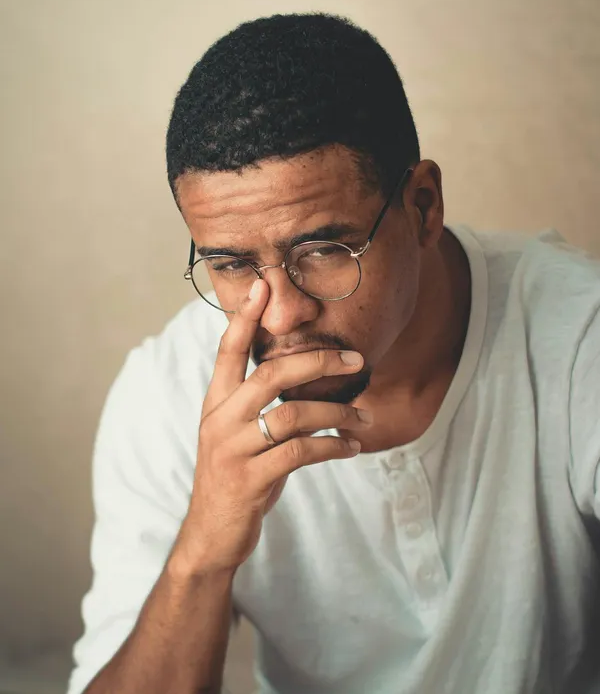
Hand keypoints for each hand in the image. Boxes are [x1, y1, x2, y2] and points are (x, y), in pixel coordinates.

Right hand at [173, 278, 370, 575]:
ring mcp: (233, 449)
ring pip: (293, 414)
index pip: (228, 350)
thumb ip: (255, 404)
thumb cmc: (233, 476)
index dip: (245, 317)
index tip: (263, 285)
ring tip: (363, 418)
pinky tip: (351, 448)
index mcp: (216, 402)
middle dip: (318, 360)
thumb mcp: (235, 434)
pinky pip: (300, 453)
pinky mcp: (250, 479)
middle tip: (354, 359)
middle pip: (271, 373)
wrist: (211, 534)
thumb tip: (298, 375)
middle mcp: (221, 419)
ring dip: (336, 414)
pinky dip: (332, 448)